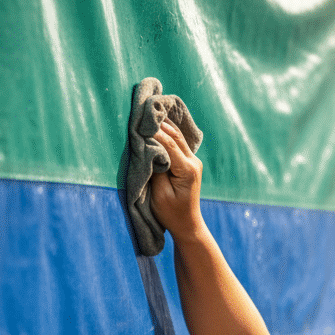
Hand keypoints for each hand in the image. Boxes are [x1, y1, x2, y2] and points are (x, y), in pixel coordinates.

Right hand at [149, 118, 203, 241]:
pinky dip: (167, 133)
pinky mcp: (190, 162)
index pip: (170, 144)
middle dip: (159, 123)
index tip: (140, 122)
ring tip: (149, 112)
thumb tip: (150, 148)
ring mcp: (194, 161)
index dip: (154, 132)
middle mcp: (194, 162)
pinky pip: (178, 143)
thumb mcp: (159, 194)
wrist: (187, 224)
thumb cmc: (171, 213)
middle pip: (176, 135)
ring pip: (178, 136)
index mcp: (187, 170)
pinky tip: (157, 124)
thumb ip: (156, 169)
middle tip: (143, 110)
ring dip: (164, 125)